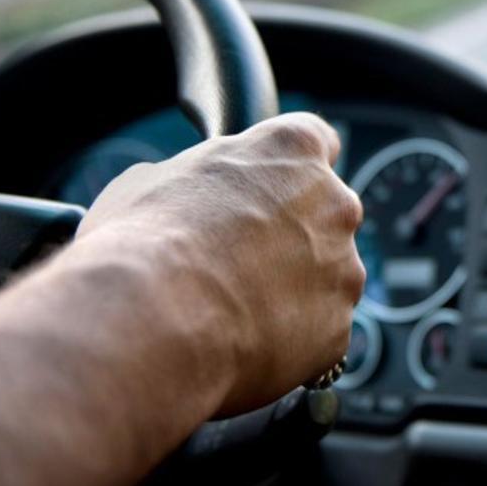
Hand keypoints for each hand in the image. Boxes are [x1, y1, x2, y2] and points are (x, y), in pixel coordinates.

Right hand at [75, 112, 364, 415]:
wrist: (152, 322)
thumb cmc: (143, 243)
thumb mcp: (150, 180)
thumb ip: (196, 178)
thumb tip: (186, 193)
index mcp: (293, 150)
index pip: (317, 141)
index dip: (290, 168)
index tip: (274, 186)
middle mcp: (334, 204)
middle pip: (325, 215)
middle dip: (291, 235)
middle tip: (238, 261)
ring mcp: (343, 270)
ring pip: (326, 278)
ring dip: (293, 290)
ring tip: (231, 310)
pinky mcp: (338, 329)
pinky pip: (317, 332)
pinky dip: (289, 339)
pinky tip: (242, 344)